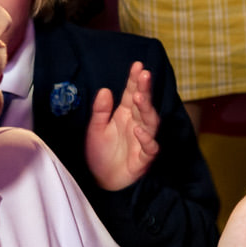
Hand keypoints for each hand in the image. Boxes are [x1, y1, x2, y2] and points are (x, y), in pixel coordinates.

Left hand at [85, 62, 162, 191]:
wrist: (101, 181)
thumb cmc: (100, 154)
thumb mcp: (95, 129)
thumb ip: (100, 111)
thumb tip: (105, 90)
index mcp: (125, 115)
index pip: (132, 94)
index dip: (135, 80)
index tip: (138, 65)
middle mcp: (136, 125)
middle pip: (144, 105)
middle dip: (145, 89)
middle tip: (145, 74)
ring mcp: (141, 141)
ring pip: (150, 122)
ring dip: (147, 110)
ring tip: (141, 97)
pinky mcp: (143, 158)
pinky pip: (149, 148)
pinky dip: (146, 139)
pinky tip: (138, 130)